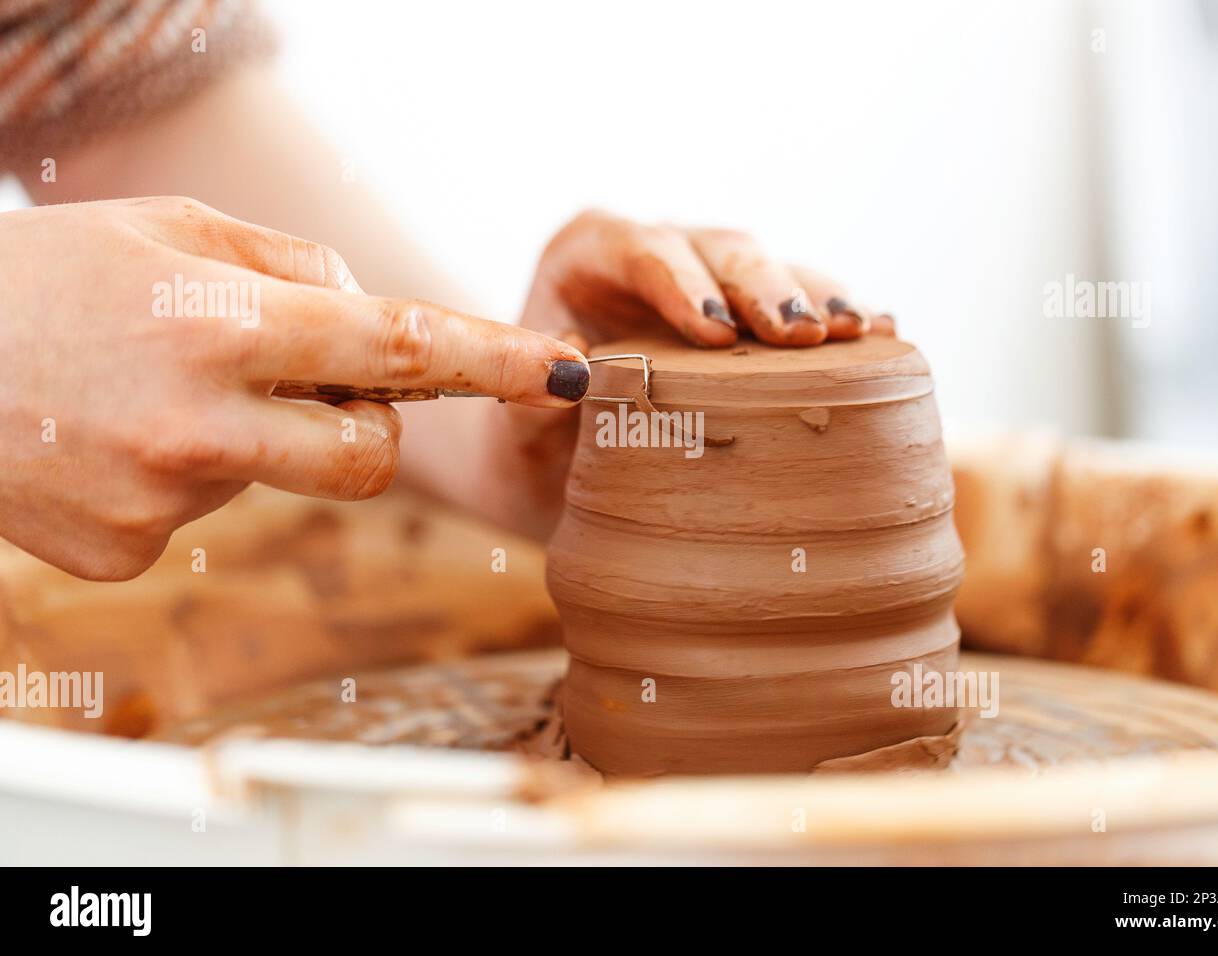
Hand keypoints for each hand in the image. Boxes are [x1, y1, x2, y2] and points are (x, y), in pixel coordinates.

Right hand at [0, 197, 587, 578]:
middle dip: (364, 428)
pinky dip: (183, 481)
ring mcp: (156, 500)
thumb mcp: (170, 230)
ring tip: (157, 395)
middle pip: (370, 459)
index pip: (399, 349)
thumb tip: (373, 320)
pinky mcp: (119, 553)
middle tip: (300, 385)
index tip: (573, 371)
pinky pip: (202, 520)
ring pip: (279, 484)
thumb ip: (291, 268)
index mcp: (221, 325)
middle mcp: (197, 423)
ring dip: (254, 443)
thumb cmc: (53, 277)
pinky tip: (112, 440)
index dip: (495, 361)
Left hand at [483, 209, 894, 538]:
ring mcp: (709, 283)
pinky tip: (881, 338)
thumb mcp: (513, 425)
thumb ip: (528, 389)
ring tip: (861, 332)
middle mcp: (655, 257)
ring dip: (817, 299)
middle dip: (765, 287)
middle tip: (805, 335)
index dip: (682, 282)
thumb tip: (575, 366)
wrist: (552, 473)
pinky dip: (837, 323)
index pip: (636, 248)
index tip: (716, 333)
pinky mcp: (749, 320)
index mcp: (586, 256)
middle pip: (718, 249)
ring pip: (770, 270)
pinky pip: (799, 306)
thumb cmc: (528, 448)